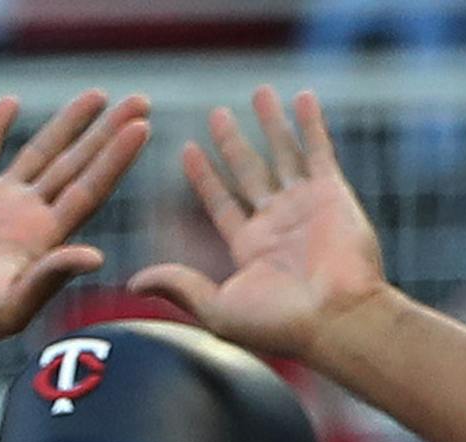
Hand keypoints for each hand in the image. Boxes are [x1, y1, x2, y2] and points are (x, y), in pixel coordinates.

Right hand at [0, 91, 149, 357]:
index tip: (141, 126)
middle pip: (75, 166)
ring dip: (66, 125)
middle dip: (106, 134)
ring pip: (38, 154)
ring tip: (97, 95)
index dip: (115, 159)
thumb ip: (50, 277)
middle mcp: (26, 218)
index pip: (89, 191)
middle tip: (141, 100)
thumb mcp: (10, 307)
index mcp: (44, 241)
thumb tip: (98, 256)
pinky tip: (10, 103)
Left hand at [130, 87, 386, 358]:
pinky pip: (318, 150)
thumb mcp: (216, 307)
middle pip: (248, 172)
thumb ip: (178, 286)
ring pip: (282, 153)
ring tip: (260, 92)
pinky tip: (300, 97)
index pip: (220, 202)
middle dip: (232, 143)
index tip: (187, 149)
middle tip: (216, 113)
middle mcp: (276, 223)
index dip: (204, 176)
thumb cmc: (276, 325)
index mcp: (248, 248)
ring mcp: (305, 206)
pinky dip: (309, 124)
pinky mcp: (332, 194)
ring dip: (271, 123)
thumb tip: (132, 282)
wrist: (332, 320)